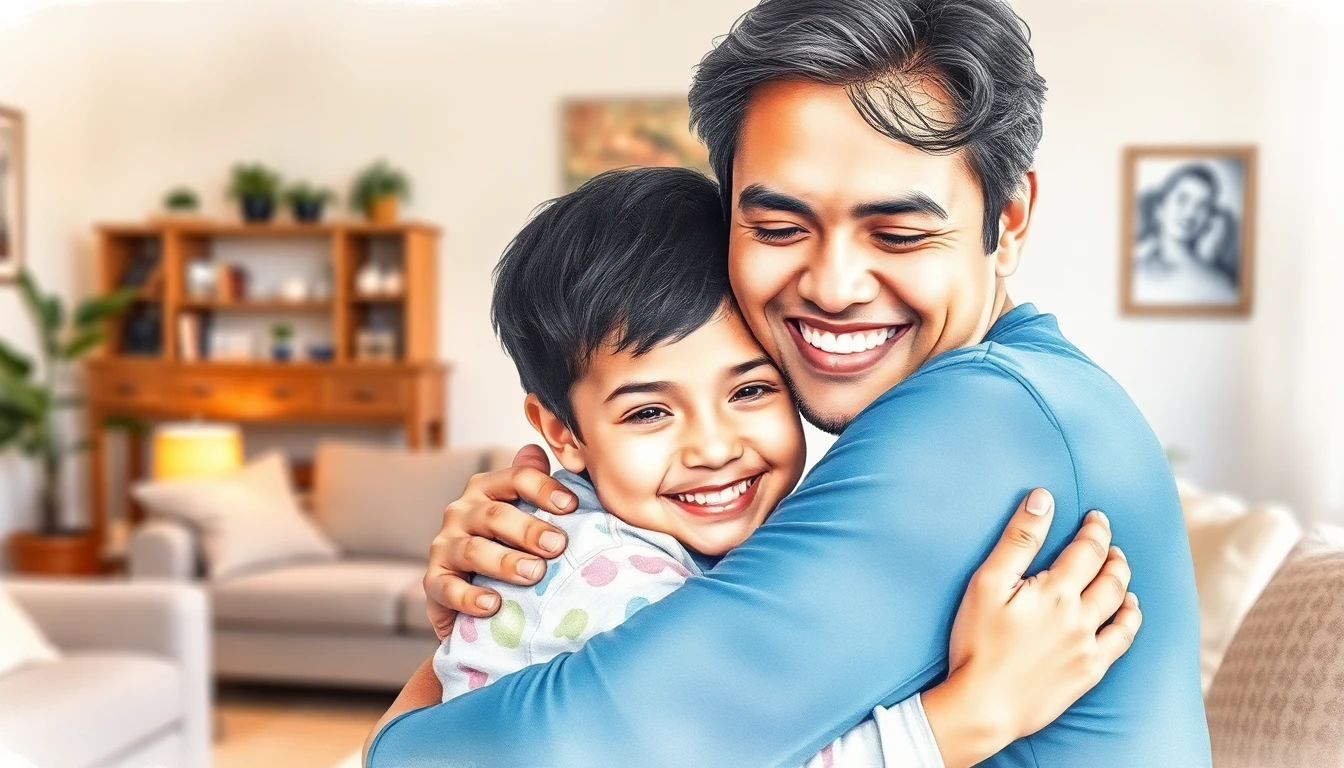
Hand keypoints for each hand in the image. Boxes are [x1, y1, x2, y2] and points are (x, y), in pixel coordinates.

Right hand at [422, 445, 576, 638]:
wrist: (472, 591)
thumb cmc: (508, 545)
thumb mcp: (525, 515)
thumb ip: (534, 487)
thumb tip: (539, 450)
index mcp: (487, 489)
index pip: (516, 478)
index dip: (543, 488)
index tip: (572, 506)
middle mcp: (461, 512)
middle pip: (496, 515)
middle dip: (529, 530)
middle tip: (557, 546)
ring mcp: (445, 546)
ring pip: (474, 550)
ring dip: (505, 562)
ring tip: (534, 574)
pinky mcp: (434, 581)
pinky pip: (448, 588)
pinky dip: (470, 597)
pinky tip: (493, 604)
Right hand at [922, 489, 1140, 767]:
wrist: (985, 705)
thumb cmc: (977, 642)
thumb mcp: (987, 584)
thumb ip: (1018, 539)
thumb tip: (1043, 498)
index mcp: (1055, 591)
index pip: (1087, 549)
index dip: (1095, 529)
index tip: (1096, 517)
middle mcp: (1080, 616)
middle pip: (1109, 575)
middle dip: (1111, 552)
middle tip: (1109, 541)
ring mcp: (1088, 646)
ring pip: (1119, 604)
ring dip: (1123, 581)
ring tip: (1120, 568)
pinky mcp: (1089, 671)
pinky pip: (1122, 641)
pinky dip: (1130, 619)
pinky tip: (1129, 610)